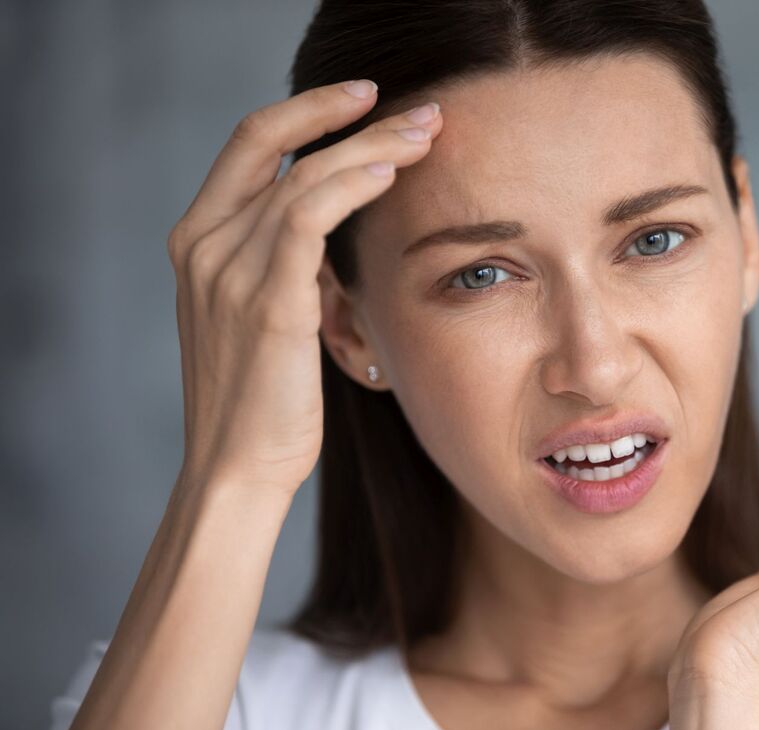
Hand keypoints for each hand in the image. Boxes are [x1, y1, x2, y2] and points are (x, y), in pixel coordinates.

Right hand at [165, 80, 442, 496]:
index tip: (366, 100)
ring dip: (373, 147)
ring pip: (304, 176)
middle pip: (276, 143)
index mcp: (199, 241)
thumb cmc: (262, 399)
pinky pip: (307, 219)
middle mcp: (205, 244)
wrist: (238, 468)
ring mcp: (228, 271)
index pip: (251, 144)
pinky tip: (392, 174)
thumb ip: (285, 261)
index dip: (308, 112)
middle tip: (421, 111)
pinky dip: (351, 186)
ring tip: (427, 135)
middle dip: (351, 116)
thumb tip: (340, 225)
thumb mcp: (263, 313)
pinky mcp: (266, 303)